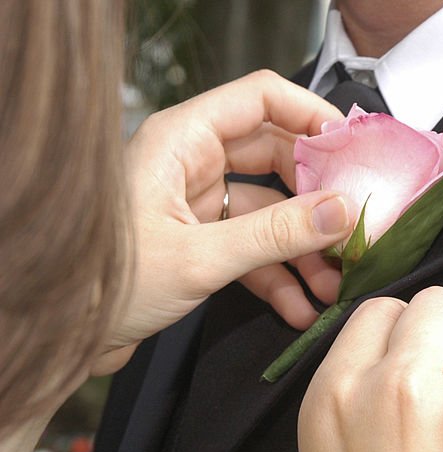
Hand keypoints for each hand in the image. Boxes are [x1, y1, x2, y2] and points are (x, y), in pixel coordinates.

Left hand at [93, 70, 351, 374]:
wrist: (58, 333)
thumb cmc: (105, 284)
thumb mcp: (201, 257)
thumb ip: (276, 233)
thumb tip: (341, 212)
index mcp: (182, 140)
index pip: (261, 98)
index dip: (312, 116)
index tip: (353, 151)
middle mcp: (191, 163)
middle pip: (277, 158)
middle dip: (319, 198)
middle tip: (355, 226)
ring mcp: (196, 203)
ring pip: (271, 210)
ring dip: (305, 249)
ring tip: (333, 284)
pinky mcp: (199, 242)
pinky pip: (254, 248)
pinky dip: (279, 276)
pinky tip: (300, 308)